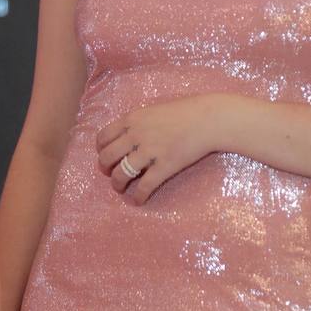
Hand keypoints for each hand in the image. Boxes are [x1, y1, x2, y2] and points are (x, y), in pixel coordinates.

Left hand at [96, 96, 216, 203]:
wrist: (210, 119)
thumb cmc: (187, 111)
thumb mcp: (156, 109)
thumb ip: (140, 122)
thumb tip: (129, 134)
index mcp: (133, 119)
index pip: (103, 137)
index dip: (101, 149)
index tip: (105, 155)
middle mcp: (137, 135)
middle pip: (107, 156)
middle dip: (105, 168)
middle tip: (110, 173)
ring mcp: (150, 151)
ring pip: (121, 173)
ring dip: (117, 184)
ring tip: (121, 188)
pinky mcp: (165, 166)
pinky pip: (145, 186)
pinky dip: (138, 196)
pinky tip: (138, 200)